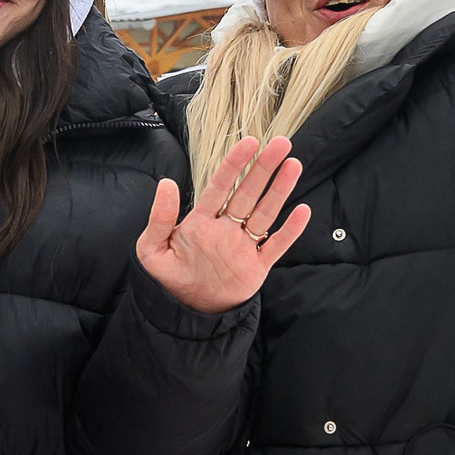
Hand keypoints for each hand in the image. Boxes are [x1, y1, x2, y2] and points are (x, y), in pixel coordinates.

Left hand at [137, 136, 310, 315]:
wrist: (187, 311)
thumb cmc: (170, 277)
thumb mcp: (152, 250)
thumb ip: (159, 218)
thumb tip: (166, 183)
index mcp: (202, 220)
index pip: (220, 186)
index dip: (234, 164)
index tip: (248, 142)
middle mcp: (226, 228)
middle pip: (248, 193)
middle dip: (264, 168)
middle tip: (281, 143)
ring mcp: (243, 246)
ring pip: (265, 213)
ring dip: (279, 190)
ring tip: (293, 165)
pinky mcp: (257, 267)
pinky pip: (276, 245)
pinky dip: (290, 231)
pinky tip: (302, 211)